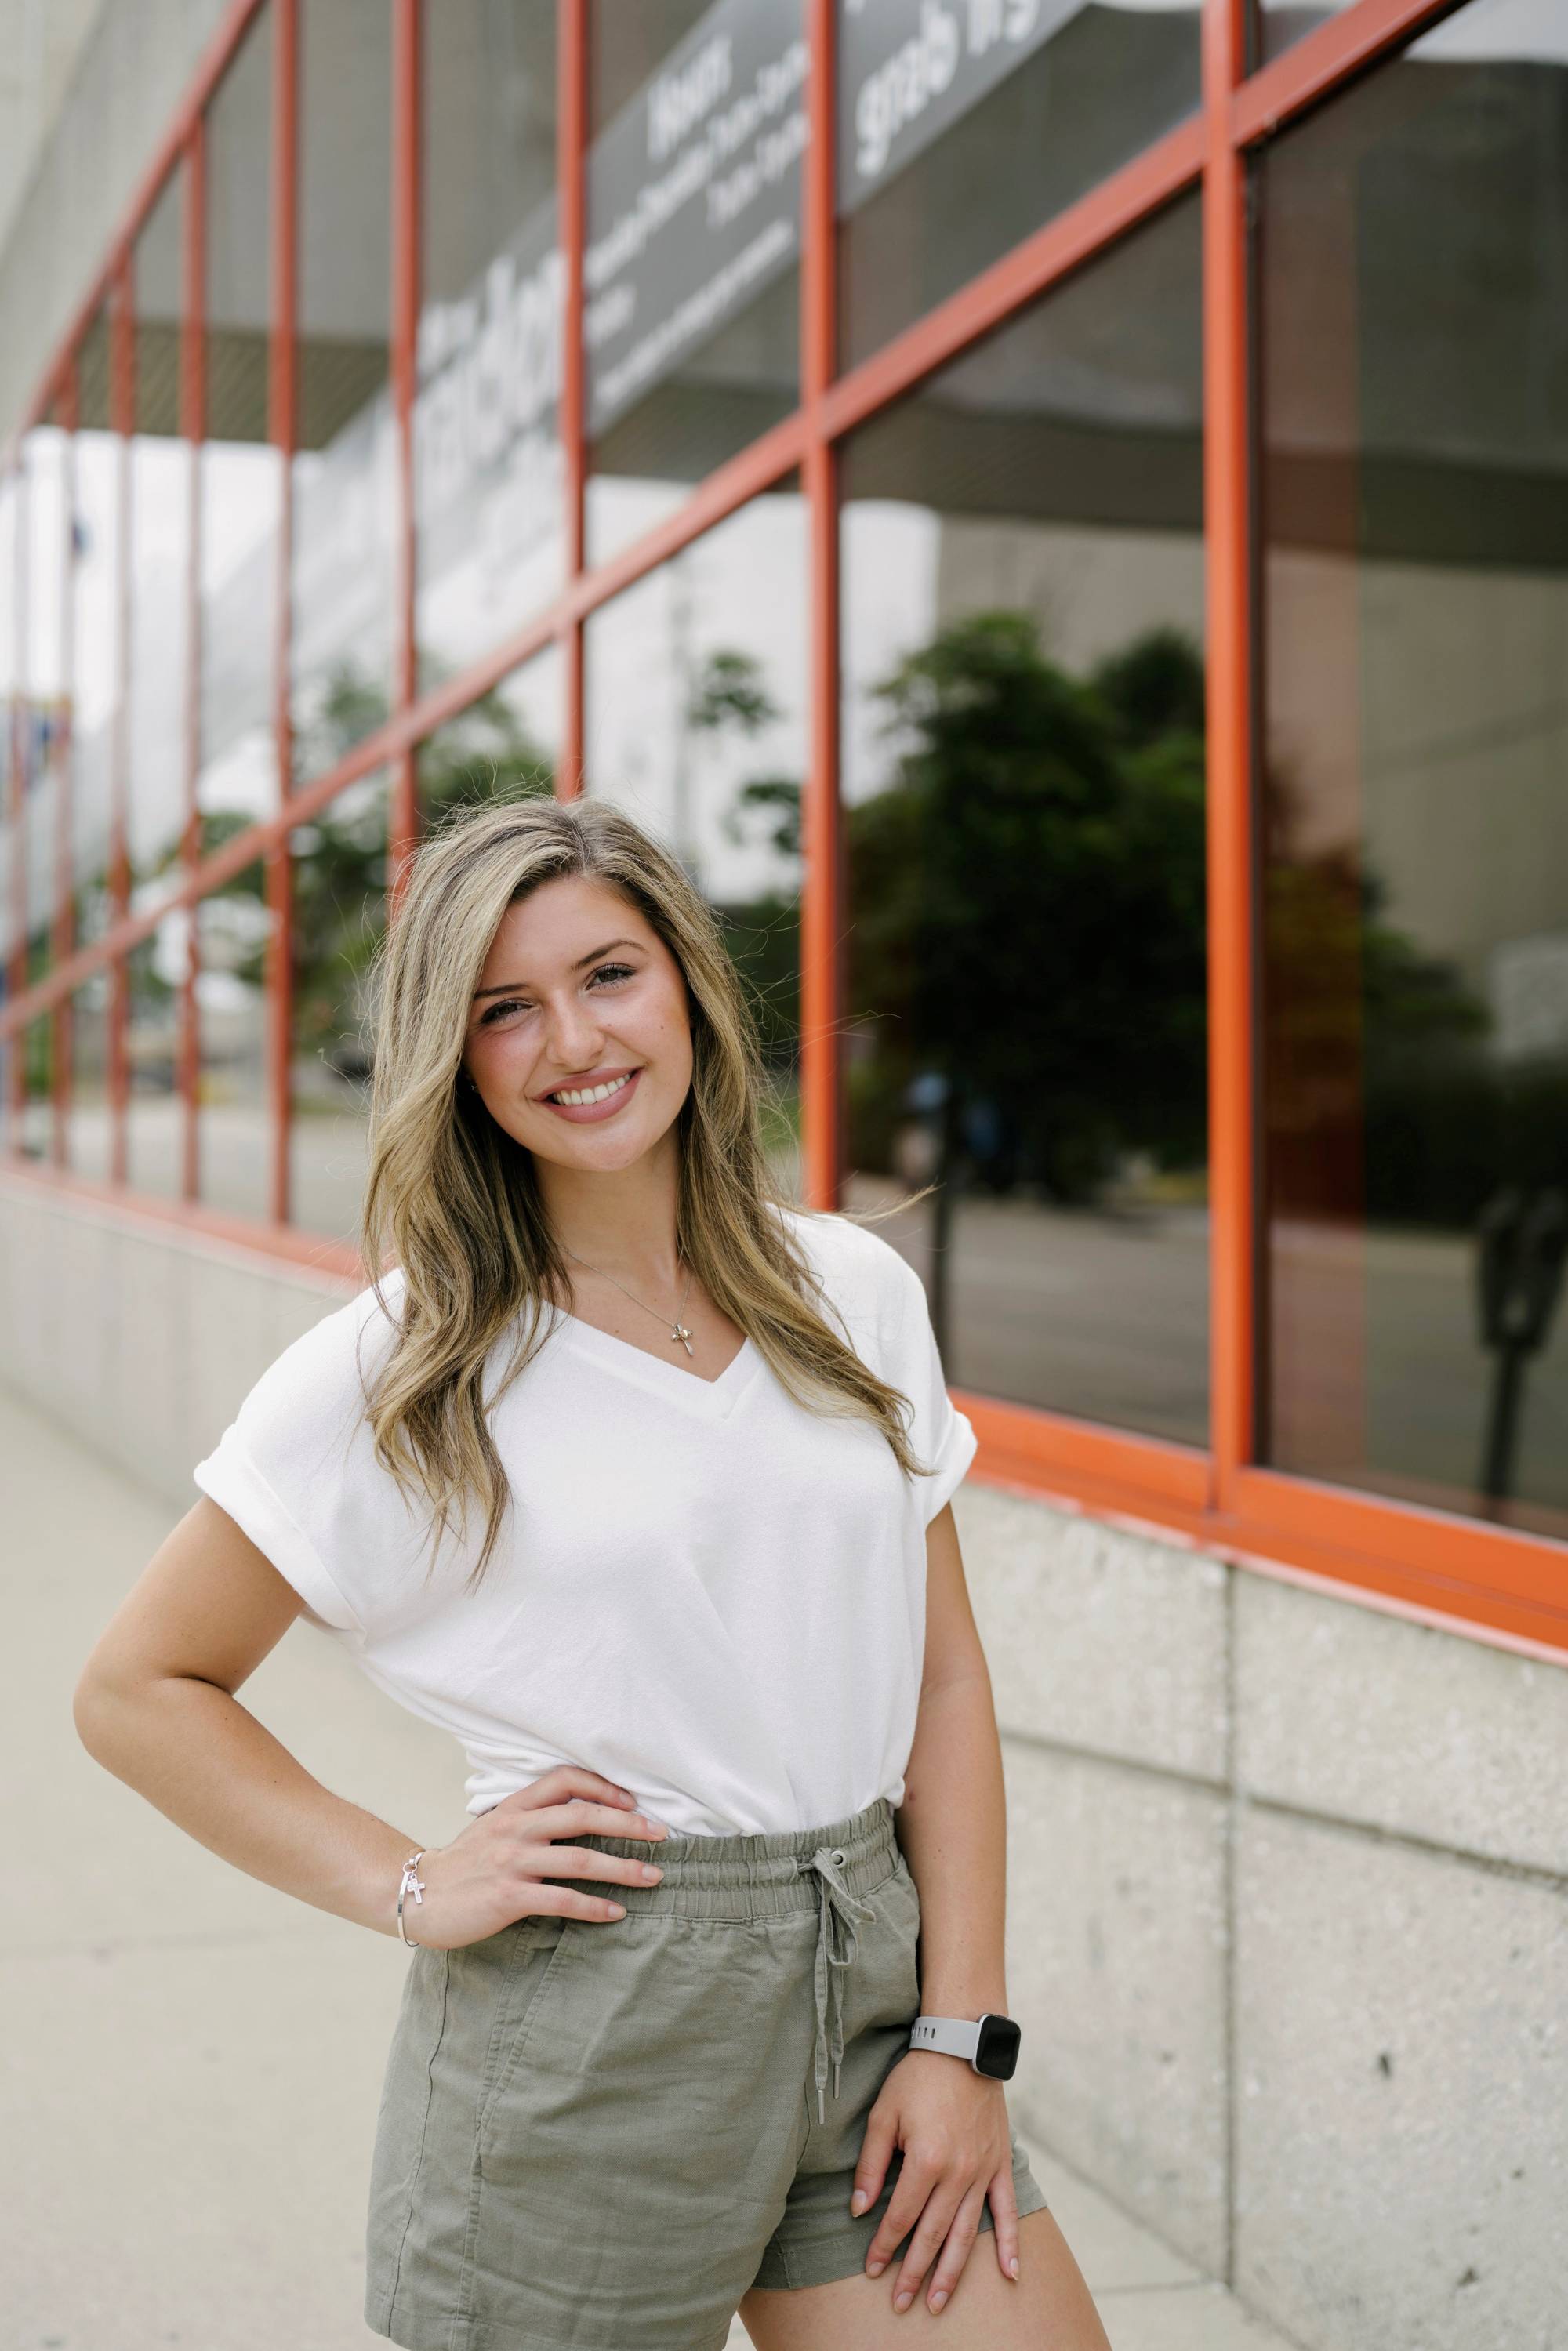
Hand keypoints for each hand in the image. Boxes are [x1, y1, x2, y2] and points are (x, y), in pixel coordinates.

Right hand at [399, 1766, 668, 1950]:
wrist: (418, 1895)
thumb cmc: (464, 1865)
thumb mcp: (495, 1828)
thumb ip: (531, 1818)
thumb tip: (579, 1814)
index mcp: (514, 1807)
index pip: (565, 1780)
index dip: (603, 1786)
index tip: (633, 1800)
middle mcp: (516, 1828)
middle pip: (582, 1815)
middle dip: (628, 1824)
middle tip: (661, 1834)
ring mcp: (512, 1862)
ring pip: (580, 1858)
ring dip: (623, 1868)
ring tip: (653, 1876)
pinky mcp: (508, 1897)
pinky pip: (561, 1900)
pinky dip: (594, 1906)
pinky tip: (616, 1912)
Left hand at [851, 2049, 1020, 2315]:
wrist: (962, 2047)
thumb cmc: (917, 2078)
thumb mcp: (883, 2114)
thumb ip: (871, 2164)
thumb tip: (859, 2208)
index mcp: (925, 2160)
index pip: (901, 2217)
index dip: (883, 2246)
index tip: (872, 2270)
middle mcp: (957, 2173)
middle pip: (932, 2235)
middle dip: (914, 2273)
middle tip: (901, 2303)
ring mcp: (982, 2172)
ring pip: (965, 2233)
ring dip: (951, 2272)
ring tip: (938, 2302)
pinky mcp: (1000, 2165)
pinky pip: (1007, 2211)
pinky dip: (1010, 2243)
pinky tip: (1009, 2273)